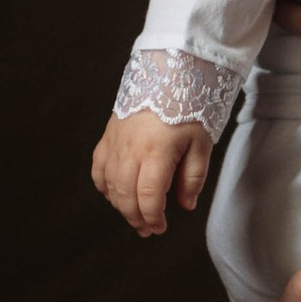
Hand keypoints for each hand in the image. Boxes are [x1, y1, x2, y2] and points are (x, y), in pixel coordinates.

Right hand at [91, 110, 212, 238]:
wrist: (168, 71)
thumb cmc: (189, 105)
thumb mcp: (201, 143)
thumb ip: (193, 177)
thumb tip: (185, 205)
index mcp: (156, 152)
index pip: (148, 197)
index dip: (153, 218)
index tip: (160, 228)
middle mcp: (131, 149)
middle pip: (125, 196)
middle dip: (136, 217)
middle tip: (148, 230)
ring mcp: (116, 142)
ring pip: (110, 185)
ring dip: (120, 206)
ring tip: (135, 216)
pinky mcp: (108, 135)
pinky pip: (98, 168)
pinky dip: (104, 185)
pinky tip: (114, 194)